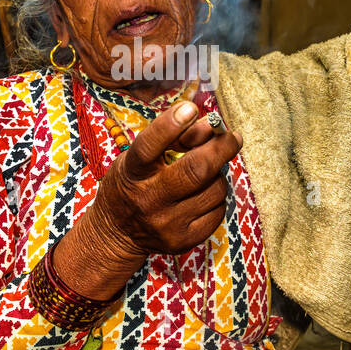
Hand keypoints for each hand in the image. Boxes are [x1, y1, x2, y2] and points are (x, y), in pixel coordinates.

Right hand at [54, 100, 240, 299]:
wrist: (116, 233)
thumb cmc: (132, 184)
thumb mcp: (138, 158)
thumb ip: (172, 139)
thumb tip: (209, 125)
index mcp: (132, 173)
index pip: (149, 146)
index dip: (171, 125)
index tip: (191, 108)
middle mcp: (148, 199)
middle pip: (195, 170)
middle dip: (221, 148)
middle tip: (233, 137)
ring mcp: (166, 223)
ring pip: (213, 190)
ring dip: (219, 174)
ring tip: (209, 171)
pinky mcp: (182, 241)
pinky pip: (217, 211)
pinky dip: (217, 197)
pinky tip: (205, 194)